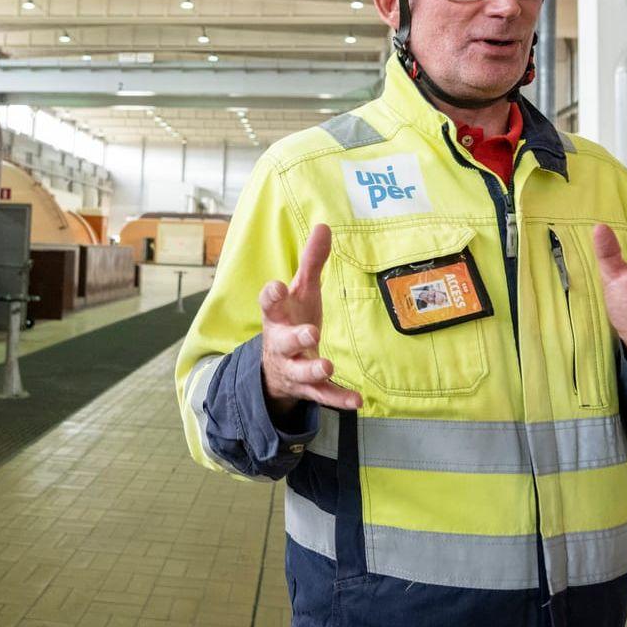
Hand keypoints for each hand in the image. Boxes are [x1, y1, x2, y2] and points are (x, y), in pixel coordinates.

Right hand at [260, 223, 362, 417]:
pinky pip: (322, 395)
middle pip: (284, 340)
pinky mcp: (308, 388)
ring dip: (313, 369)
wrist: (276, 369)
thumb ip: (311, 262)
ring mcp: (294, 367)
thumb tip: (324, 225)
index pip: (270, 303)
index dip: (272, 295)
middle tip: (312, 332)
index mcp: (278, 316)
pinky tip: (356, 401)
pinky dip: (338, 399)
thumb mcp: (300, 292)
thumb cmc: (291, 320)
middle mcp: (282, 343)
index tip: (277, 286)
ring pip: (301, 372)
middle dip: (296, 337)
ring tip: (327, 366)